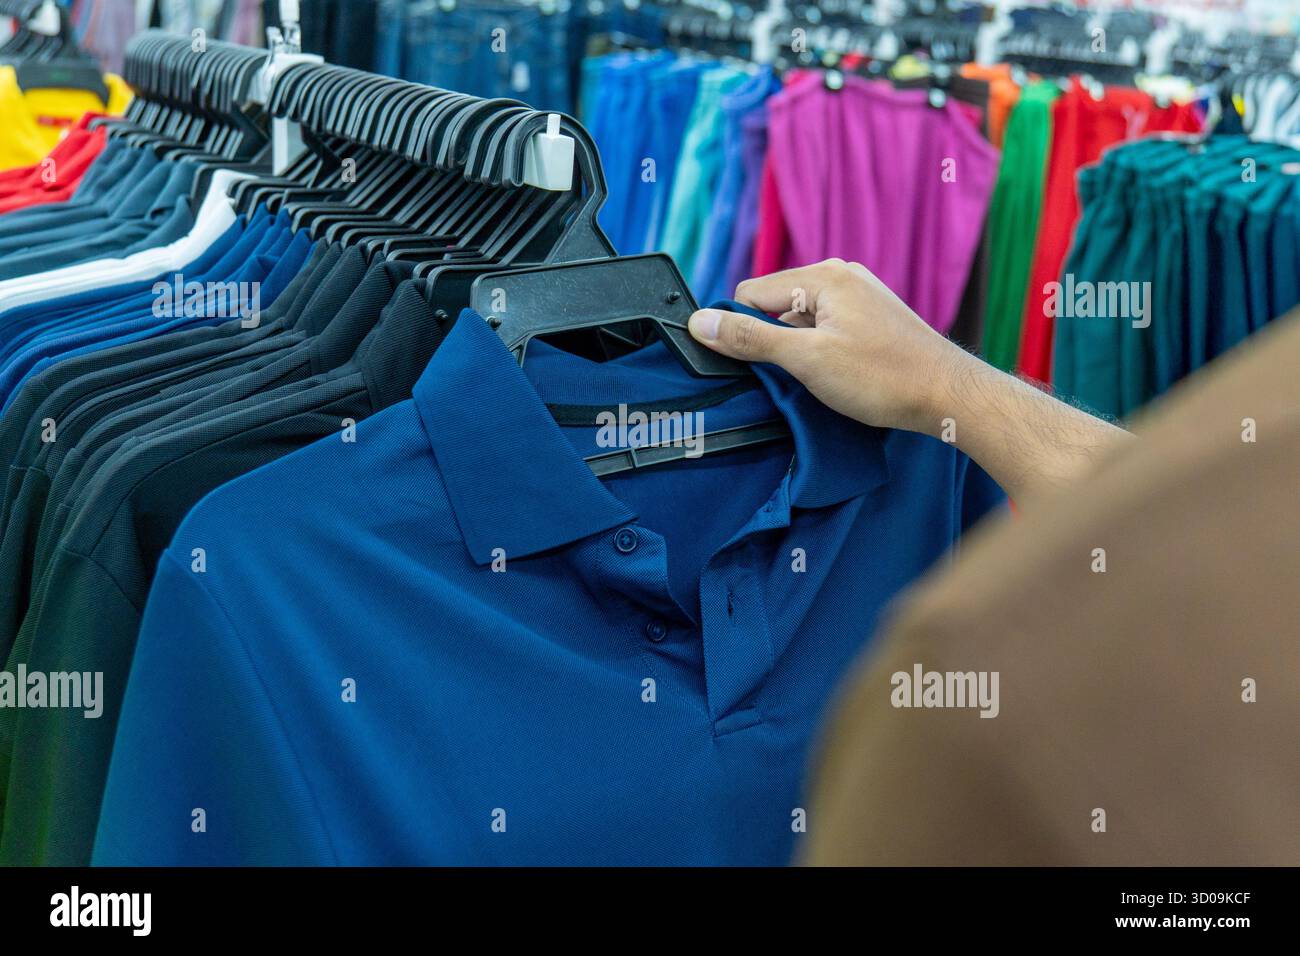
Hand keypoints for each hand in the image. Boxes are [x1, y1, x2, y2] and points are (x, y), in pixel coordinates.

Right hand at [687, 258, 965, 436]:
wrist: (947, 396)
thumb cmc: (882, 377)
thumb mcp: (806, 360)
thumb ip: (750, 339)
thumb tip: (699, 322)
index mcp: (823, 276)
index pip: (750, 294)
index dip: (745, 332)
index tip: (758, 366)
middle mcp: (841, 275)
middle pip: (775, 305)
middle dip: (773, 342)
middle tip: (797, 376)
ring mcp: (859, 294)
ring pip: (800, 320)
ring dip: (799, 350)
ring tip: (826, 379)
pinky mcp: (871, 316)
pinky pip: (825, 328)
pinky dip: (822, 351)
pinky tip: (841, 376)